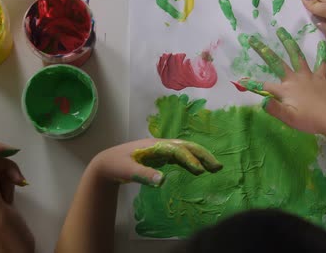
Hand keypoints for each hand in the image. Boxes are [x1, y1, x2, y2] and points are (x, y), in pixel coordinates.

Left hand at [91, 139, 222, 186]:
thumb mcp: (127, 171)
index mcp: (154, 145)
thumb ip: (144, 175)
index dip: (189, 159)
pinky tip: (198, 170)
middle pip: (186, 146)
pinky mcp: (160, 157)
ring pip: (185, 151)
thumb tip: (163, 180)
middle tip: (217, 167)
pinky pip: (180, 157)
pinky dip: (191, 162)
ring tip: (214, 168)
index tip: (200, 171)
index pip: (177, 150)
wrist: (107, 162)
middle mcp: (160, 145)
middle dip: (202, 155)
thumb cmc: (116, 165)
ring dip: (200, 157)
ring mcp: (161, 150)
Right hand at [234, 27, 325, 134]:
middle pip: (276, 63)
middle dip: (263, 51)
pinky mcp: (321, 78)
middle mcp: (295, 79)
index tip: (240, 80)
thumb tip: (261, 100)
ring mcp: (309, 76)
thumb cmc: (311, 120)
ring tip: (281, 31)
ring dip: (288, 43)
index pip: (265, 86)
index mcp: (285, 90)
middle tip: (253, 39)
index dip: (252, 84)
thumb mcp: (289, 118)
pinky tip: (322, 43)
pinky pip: (321, 64)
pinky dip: (321, 54)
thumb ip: (274, 108)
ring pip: (296, 56)